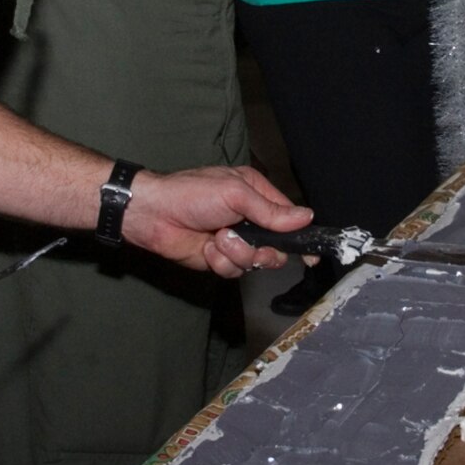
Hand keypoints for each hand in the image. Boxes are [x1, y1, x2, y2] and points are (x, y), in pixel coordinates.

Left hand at [122, 166, 311, 277]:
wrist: (153, 215)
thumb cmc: (191, 193)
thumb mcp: (236, 194)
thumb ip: (271, 210)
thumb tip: (306, 217)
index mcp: (256, 194)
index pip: (289, 217)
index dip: (300, 236)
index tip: (311, 253)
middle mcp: (248, 219)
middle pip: (275, 247)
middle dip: (262, 249)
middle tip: (246, 241)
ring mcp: (234, 241)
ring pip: (254, 262)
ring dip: (236, 253)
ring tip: (217, 239)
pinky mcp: (219, 259)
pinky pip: (233, 270)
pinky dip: (220, 261)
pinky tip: (206, 248)